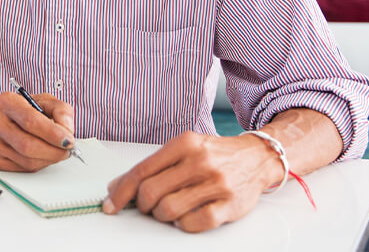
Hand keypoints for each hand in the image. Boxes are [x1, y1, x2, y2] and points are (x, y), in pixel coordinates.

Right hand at [0, 91, 74, 171]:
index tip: (68, 141)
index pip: (30, 121)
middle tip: (67, 151)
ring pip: (26, 161)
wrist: (1, 118)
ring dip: (48, 160)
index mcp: (7, 102)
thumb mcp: (45, 101)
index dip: (53, 134)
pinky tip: (43, 155)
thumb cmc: (24, 109)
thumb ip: (61, 110)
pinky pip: (22, 169)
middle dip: (53, 151)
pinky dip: (38, 165)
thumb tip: (67, 130)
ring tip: (57, 152)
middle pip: (27, 145)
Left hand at [102, 131, 281, 232]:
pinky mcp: (230, 204)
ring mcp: (216, 183)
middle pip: (151, 192)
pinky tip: (186, 217)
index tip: (111, 204)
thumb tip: (118, 186)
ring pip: (169, 209)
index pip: (141, 171)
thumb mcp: (185, 149)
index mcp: (184, 143)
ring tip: (168, 210)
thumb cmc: (215, 155)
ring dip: (162, 215)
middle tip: (147, 207)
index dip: (121, 191)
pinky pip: (194, 223)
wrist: (257, 157)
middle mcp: (200, 161)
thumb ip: (154, 166)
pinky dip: (183, 224)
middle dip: (143, 206)